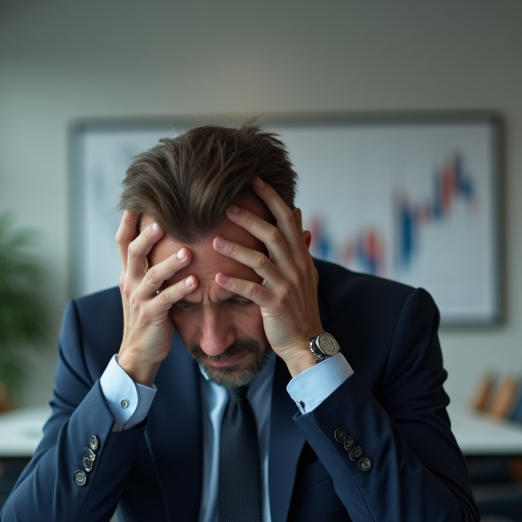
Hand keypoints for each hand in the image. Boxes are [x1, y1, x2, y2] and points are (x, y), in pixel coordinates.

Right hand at [115, 210, 197, 384]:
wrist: (140, 351)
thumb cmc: (148, 315)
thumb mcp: (142, 287)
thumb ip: (148, 265)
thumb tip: (160, 237)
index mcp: (129, 272)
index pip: (123, 241)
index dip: (128, 220)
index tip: (137, 199)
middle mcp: (130, 282)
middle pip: (134, 252)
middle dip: (148, 235)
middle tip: (163, 219)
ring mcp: (139, 299)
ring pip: (152, 276)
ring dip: (170, 262)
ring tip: (188, 252)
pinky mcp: (152, 316)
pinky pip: (166, 300)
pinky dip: (180, 290)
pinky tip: (195, 282)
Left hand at [213, 178, 323, 376]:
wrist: (306, 339)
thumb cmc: (300, 304)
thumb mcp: (304, 270)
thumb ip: (298, 242)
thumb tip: (297, 212)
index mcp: (300, 256)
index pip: (287, 220)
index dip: (272, 199)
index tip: (255, 181)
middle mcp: (296, 267)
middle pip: (272, 235)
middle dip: (250, 218)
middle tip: (227, 206)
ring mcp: (286, 286)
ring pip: (260, 260)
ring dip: (236, 249)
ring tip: (214, 241)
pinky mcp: (275, 305)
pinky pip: (253, 290)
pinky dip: (235, 283)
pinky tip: (218, 278)